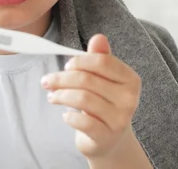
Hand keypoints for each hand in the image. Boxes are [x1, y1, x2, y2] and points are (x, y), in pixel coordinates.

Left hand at [40, 34, 141, 162]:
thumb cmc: (103, 103)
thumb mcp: (103, 79)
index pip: (102, 62)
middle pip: (88, 79)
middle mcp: (129, 99)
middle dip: (62, 78)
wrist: (109, 140)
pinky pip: (82, 121)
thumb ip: (100, 58)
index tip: (66, 65)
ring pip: (82, 98)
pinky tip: (65, 115)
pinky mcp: (106, 136)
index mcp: (130, 79)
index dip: (79, 61)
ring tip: (52, 96)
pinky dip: (68, 116)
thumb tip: (98, 37)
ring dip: (60, 95)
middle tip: (47, 81)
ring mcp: (119, 119)